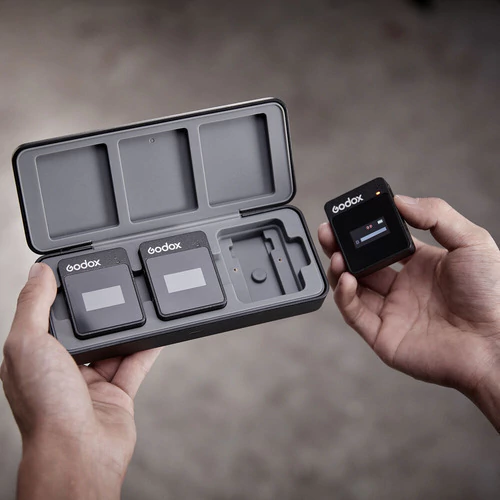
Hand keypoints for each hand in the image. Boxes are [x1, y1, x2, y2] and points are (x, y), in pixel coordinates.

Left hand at [1, 263, 161, 498]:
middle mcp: (61, 370)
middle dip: (97, 312)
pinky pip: (136, 362)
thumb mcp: (28, 343)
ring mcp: (91, 382)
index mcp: (33, 357)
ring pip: (112, 345)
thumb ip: (34, 305)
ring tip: (138, 304)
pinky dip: (147, 346)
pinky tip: (156, 330)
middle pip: (83, 331)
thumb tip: (38, 272)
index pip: (45, 318)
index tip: (76, 275)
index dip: (59, 297)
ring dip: (126, 328)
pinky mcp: (118, 392)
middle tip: (113, 288)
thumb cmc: (46, 407)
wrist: (81, 452)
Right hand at [318, 196, 499, 430]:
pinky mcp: (383, 335)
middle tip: (328, 232)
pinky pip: (355, 314)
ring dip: (339, 269)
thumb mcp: (471, 243)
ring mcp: (391, 311)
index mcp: (421, 265)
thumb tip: (400, 200)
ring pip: (353, 287)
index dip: (365, 231)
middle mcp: (403, 287)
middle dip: (341, 247)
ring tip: (336, 255)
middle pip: (361, 264)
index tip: (351, 217)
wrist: (495, 344)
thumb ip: (436, 215)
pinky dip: (344, 296)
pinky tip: (347, 280)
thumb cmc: (493, 296)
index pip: (382, 244)